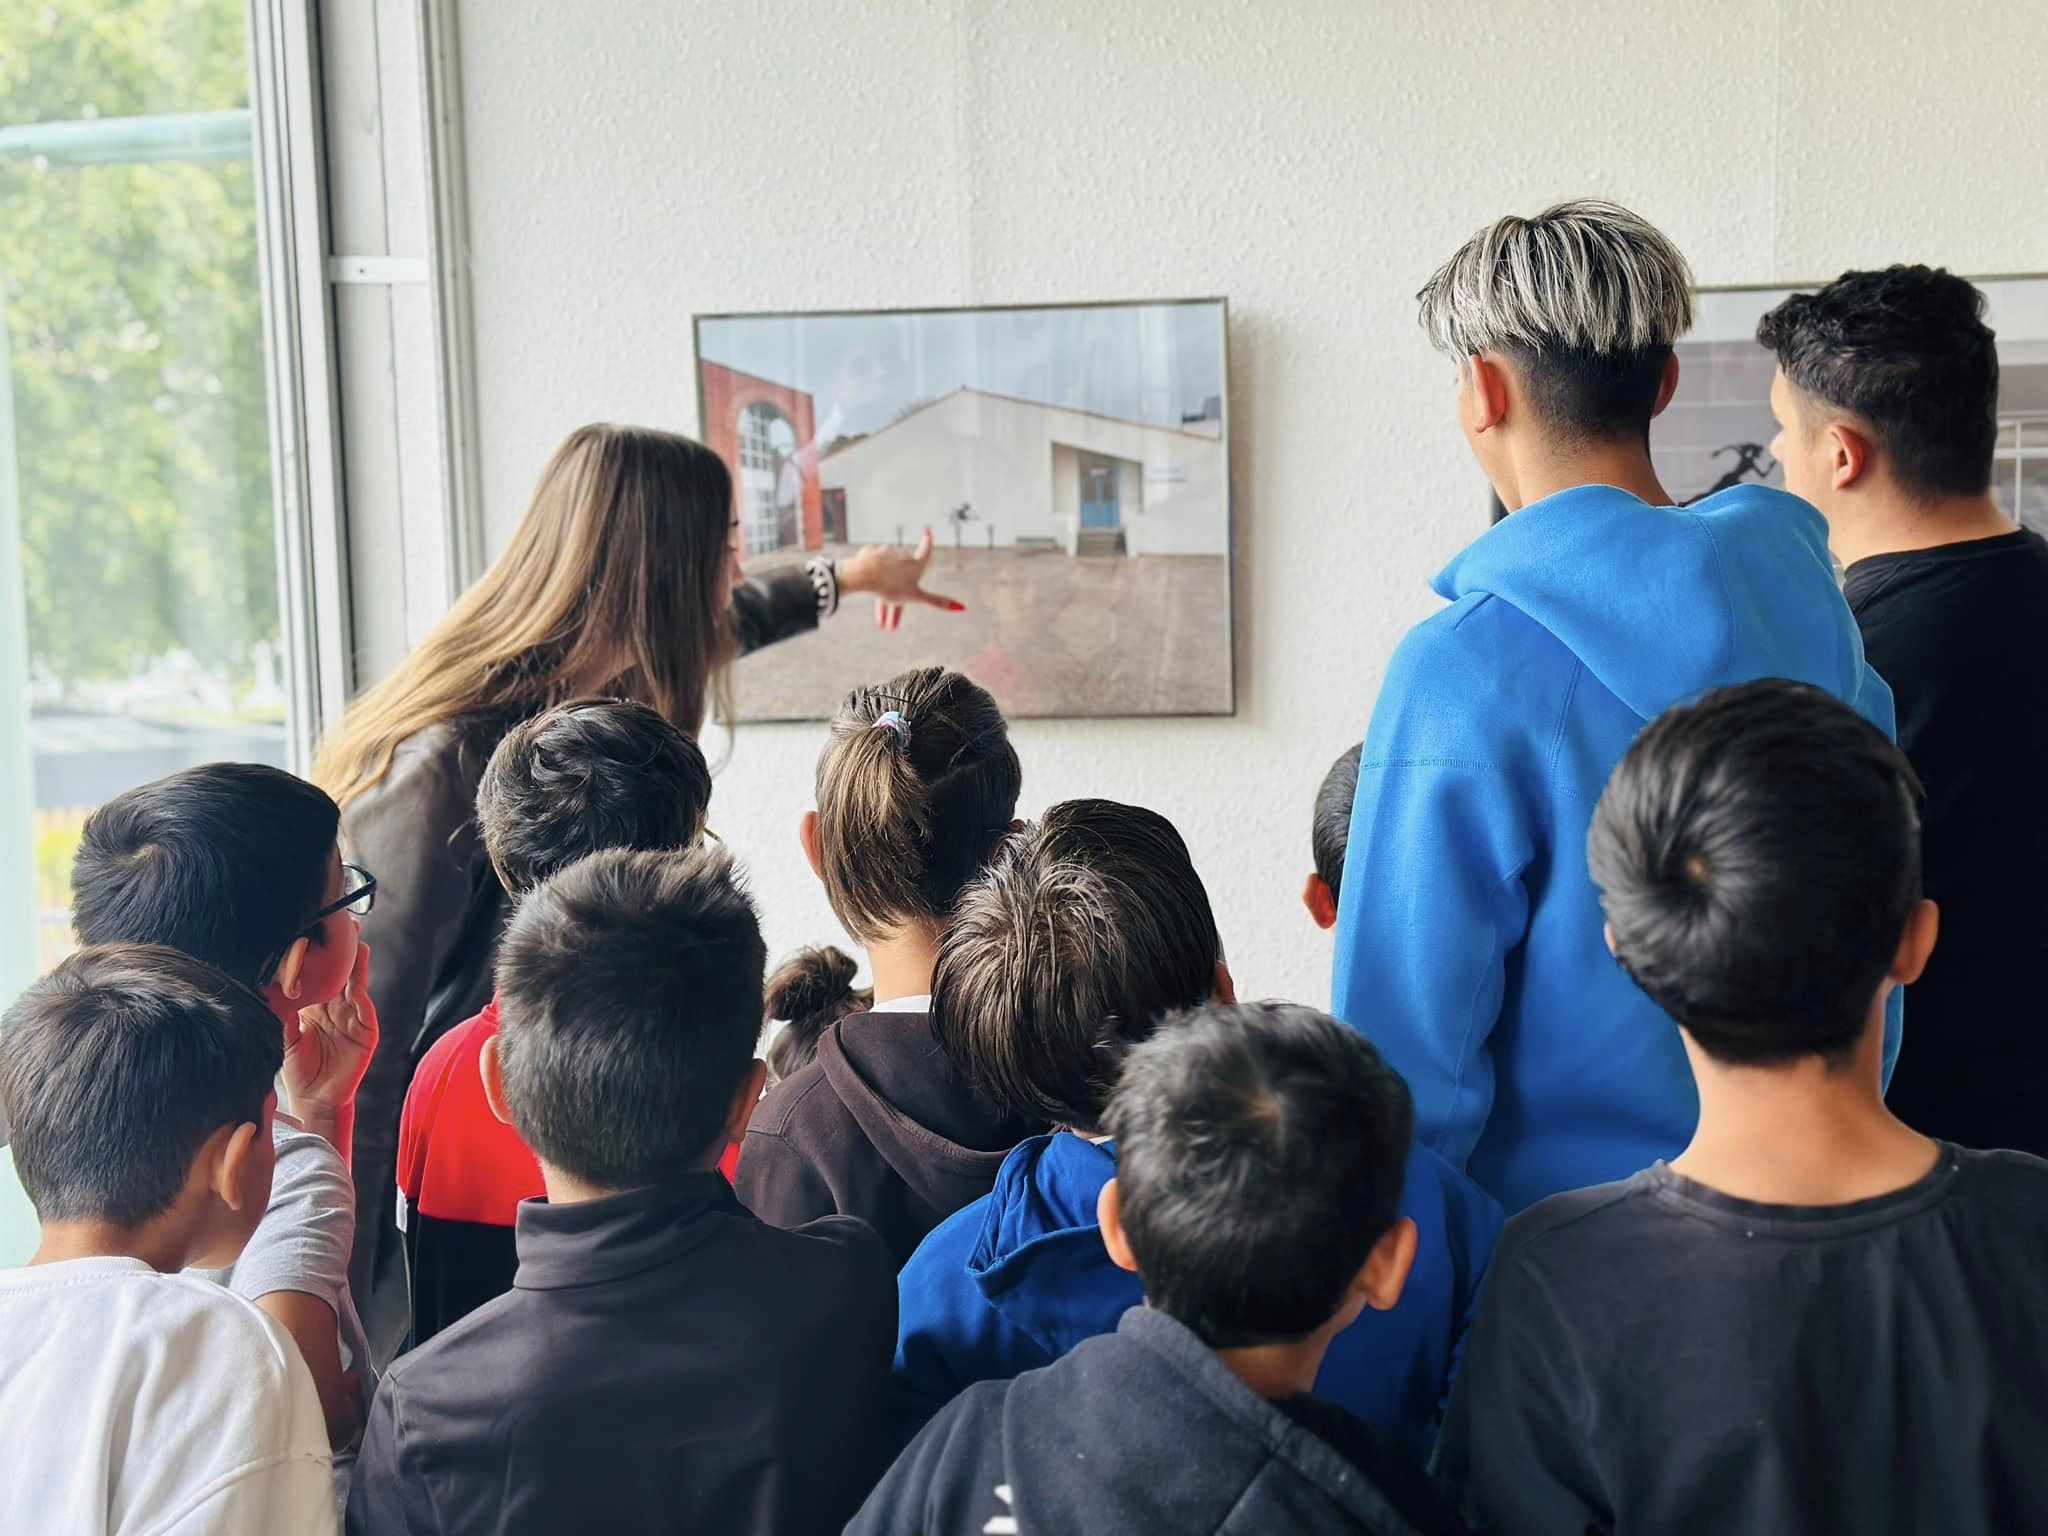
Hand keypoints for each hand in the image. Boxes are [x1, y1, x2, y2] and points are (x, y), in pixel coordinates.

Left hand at [284, 942, 379, 1123]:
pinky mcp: (366, 1032)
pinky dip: (361, 996)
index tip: (313, 934)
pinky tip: (358, 984)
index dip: (319, 957)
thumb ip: (283, 1012)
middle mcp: (337, 1008)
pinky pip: (365, 1010)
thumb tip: (271, 987)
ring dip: (358, 966)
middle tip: (342, 926)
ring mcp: (353, 1018)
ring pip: (356, 986)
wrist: (314, 1099)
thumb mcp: (285, 1036)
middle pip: (342, 974)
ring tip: (358, 944)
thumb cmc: (298, 1070)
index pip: (320, 975)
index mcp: (316, 1007)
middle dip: (343, 952)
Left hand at [836, 529, 966, 631]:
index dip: (928, 542)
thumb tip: (963, 607)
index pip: (925, 550)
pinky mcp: (869, 553)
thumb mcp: (916, 597)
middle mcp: (901, 554)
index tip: (928, 532)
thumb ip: (937, 602)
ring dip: (885, 588)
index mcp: (915, 563)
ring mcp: (884, 552)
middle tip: (892, 622)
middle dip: (900, 597)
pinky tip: (868, 584)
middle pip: (903, 574)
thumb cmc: (891, 586)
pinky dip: (873, 574)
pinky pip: (872, 564)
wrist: (865, 575)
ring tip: (879, 613)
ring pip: (887, 572)